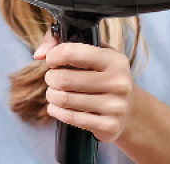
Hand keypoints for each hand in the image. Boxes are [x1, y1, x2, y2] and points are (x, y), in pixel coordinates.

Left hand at [33, 26, 134, 144]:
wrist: (131, 110)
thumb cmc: (104, 75)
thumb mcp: (94, 53)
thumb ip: (63, 43)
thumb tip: (39, 53)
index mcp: (115, 60)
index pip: (72, 52)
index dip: (53, 55)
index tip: (52, 60)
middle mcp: (118, 83)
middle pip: (64, 79)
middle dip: (51, 78)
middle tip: (52, 78)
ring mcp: (115, 107)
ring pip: (64, 99)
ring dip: (51, 95)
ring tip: (54, 92)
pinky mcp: (109, 126)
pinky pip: (70, 118)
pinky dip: (56, 110)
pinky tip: (57, 106)